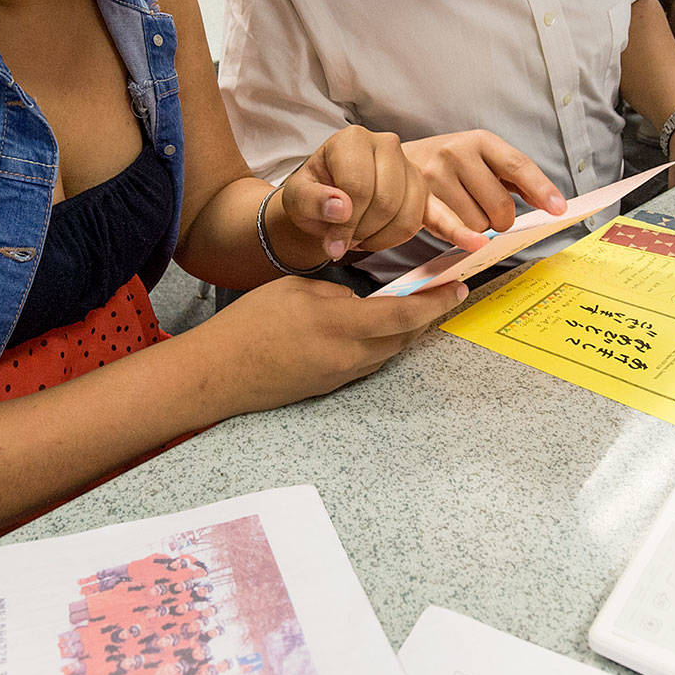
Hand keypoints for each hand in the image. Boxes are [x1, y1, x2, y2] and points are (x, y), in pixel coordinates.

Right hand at [205, 276, 469, 414]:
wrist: (218, 374)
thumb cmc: (248, 325)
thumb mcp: (296, 290)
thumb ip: (336, 295)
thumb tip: (359, 303)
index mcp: (340, 325)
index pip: (403, 316)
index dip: (435, 302)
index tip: (457, 287)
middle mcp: (347, 356)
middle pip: (404, 338)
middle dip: (428, 316)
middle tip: (445, 294)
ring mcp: (340, 376)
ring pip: (388, 353)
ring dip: (407, 332)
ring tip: (416, 309)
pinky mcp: (329, 387)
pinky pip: (368, 363)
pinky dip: (383, 345)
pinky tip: (378, 330)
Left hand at [270, 127, 477, 266]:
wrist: (325, 200)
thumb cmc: (312, 195)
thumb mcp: (298, 196)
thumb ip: (313, 201)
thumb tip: (341, 208)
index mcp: (353, 140)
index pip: (358, 186)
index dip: (345, 222)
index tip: (332, 243)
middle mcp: (386, 145)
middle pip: (387, 201)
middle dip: (364, 230)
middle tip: (346, 242)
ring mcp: (410, 167)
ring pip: (409, 214)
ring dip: (384, 238)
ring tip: (363, 238)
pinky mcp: (424, 191)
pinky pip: (440, 212)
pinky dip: (456, 229)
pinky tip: (475, 242)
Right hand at [402, 129, 566, 240]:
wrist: (388, 162)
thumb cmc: (445, 165)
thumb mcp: (479, 158)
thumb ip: (513, 177)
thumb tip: (549, 201)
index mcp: (478, 140)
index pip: (517, 165)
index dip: (541, 189)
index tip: (558, 208)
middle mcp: (455, 152)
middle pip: (500, 205)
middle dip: (502, 219)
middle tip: (490, 215)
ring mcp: (433, 176)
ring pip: (477, 223)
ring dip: (475, 229)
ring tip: (459, 212)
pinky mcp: (416, 200)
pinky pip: (448, 225)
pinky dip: (464, 237)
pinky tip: (475, 244)